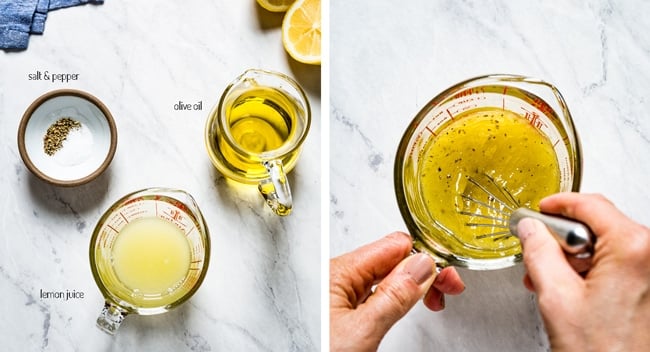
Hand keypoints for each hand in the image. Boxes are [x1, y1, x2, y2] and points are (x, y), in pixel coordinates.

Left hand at [330, 232, 464, 351]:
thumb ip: (394, 296)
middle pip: (391, 259)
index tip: (448, 278)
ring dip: (412, 283)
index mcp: (339, 272)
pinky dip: (397, 295)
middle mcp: (337, 277)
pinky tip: (406, 303)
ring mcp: (339, 293)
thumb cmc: (318, 351)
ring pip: (385, 276)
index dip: (425, 258)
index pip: (393, 247)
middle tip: (448, 291)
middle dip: (423, 271)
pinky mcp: (341, 310)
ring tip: (432, 300)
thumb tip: (422, 265)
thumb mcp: (363, 330)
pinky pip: (375, 292)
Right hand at [518, 193, 649, 350]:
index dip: (557, 205)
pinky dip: (591, 270)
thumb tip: (530, 228)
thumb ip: (538, 252)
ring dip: (573, 257)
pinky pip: (617, 262)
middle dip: (563, 239)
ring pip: (606, 244)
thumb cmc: (602, 351)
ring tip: (551, 282)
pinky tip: (571, 289)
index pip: (590, 205)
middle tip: (539, 254)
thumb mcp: (555, 296)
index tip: (539, 211)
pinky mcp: (648, 285)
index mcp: (633, 248)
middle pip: (598, 223)